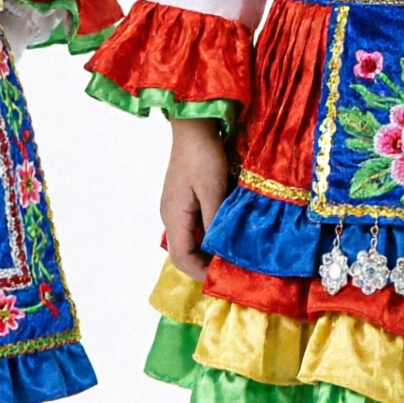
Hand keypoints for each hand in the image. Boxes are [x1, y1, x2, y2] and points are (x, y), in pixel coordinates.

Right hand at [161, 118, 230, 281]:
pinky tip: (226, 233)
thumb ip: (214, 222)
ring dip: (208, 250)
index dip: (201, 272)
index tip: (225, 276)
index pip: (182, 258)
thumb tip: (219, 250)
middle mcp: (171, 216)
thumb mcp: (213, 190)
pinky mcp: (184, 200)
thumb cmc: (202, 156)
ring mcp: (176, 208)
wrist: (194, 126)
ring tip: (232, 254)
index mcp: (174, 217)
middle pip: (184, 253)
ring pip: (190, 241)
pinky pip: (194, 227)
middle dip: (205, 264)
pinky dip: (208, 236)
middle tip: (232, 268)